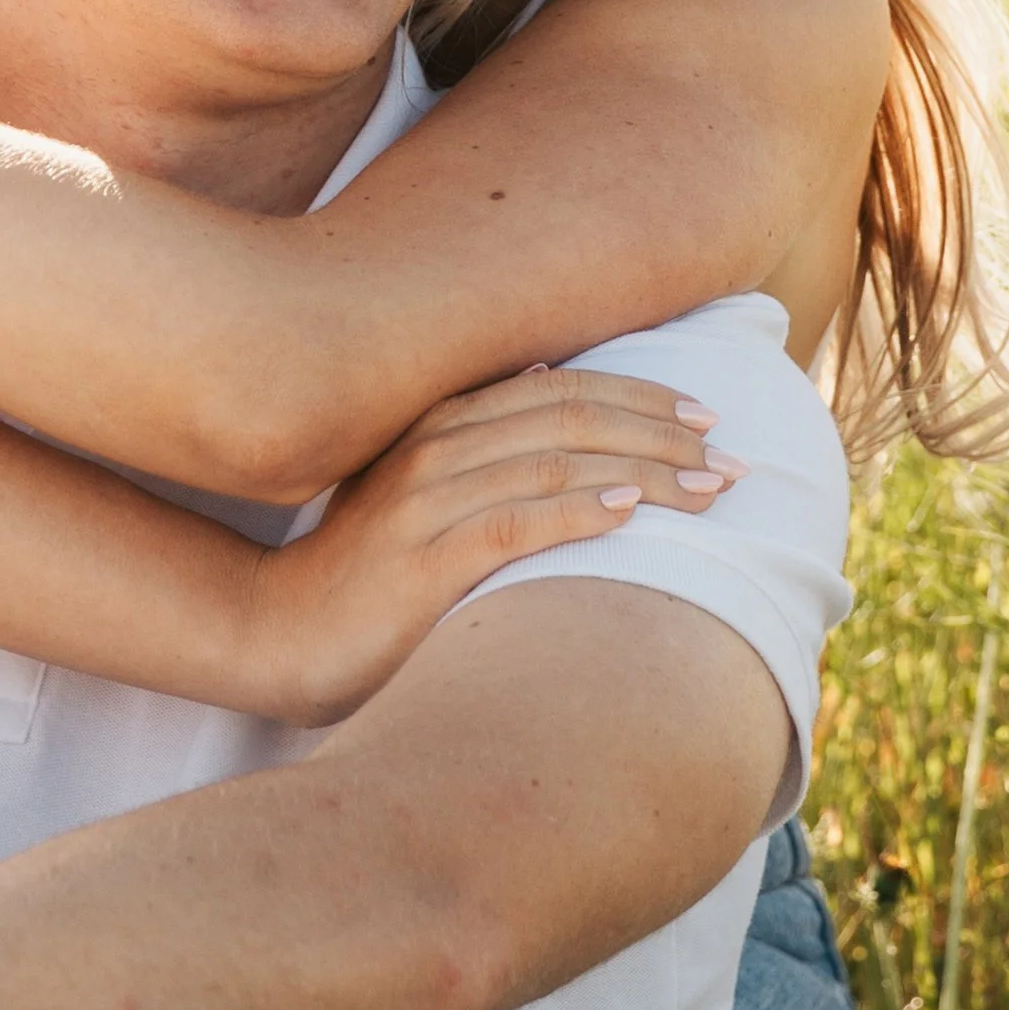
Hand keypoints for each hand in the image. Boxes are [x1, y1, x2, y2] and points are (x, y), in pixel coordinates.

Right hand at [243, 365, 741, 723]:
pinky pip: (516, 521)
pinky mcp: (423, 560)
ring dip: (645, 470)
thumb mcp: (416, 490)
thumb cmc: (361, 573)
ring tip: (710, 488)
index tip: (708, 416)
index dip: (641, 398)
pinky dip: (578, 510)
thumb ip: (477, 438)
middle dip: (663, 433)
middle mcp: (436, 448)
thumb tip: (544, 375)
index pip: (561, 389)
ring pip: (557, 462)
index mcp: (440, 423)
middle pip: (572, 417)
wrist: (277, 634)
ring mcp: (426, 501)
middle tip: (731, 458)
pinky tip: (629, 511)